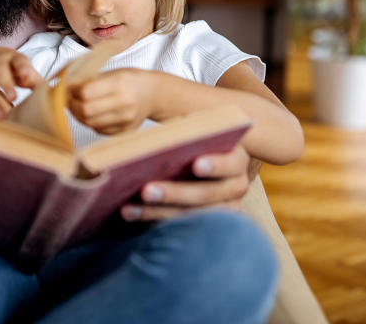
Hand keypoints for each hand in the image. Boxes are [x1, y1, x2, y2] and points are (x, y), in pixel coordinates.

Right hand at [0, 48, 42, 118]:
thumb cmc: (12, 70)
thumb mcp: (23, 72)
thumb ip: (36, 81)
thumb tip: (58, 94)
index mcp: (12, 58)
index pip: (19, 60)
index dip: (23, 68)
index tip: (27, 77)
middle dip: (6, 84)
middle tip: (14, 98)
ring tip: (0, 118)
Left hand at [68, 68, 157, 134]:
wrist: (154, 94)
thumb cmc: (131, 80)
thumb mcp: (113, 73)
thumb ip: (91, 81)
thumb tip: (67, 89)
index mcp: (119, 83)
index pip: (86, 93)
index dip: (73, 91)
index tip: (70, 89)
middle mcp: (124, 103)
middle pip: (86, 111)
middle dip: (73, 106)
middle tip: (70, 100)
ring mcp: (126, 119)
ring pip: (90, 123)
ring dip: (79, 115)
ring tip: (79, 107)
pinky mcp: (125, 131)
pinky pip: (99, 130)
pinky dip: (91, 123)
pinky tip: (93, 114)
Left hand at [120, 144, 251, 221]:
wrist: (195, 167)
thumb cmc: (190, 145)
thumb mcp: (190, 136)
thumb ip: (181, 136)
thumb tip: (149, 143)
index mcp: (236, 159)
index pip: (231, 163)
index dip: (216, 165)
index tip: (196, 165)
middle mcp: (236, 187)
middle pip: (208, 194)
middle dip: (175, 193)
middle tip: (146, 190)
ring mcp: (225, 211)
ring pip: (193, 216)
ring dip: (158, 212)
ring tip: (129, 209)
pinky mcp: (208, 228)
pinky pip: (182, 230)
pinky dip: (154, 221)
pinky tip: (132, 215)